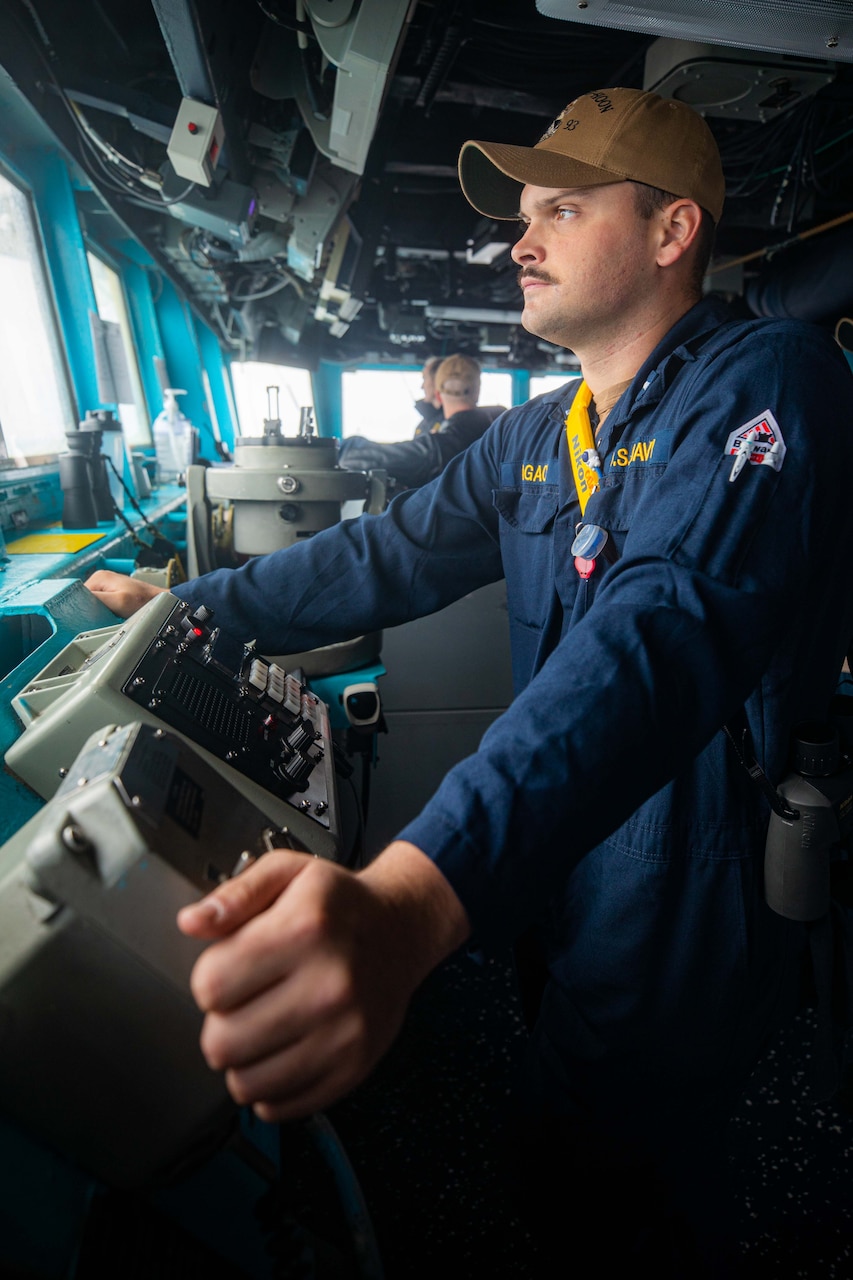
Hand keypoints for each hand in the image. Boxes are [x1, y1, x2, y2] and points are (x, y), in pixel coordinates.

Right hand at [85, 569, 168, 617]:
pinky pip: (100, 606)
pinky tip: (109, 617)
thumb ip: (97, 599)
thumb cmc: (144, 602)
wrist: (160, 603)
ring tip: (106, 617)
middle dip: (88, 610)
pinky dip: (103, 613)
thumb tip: (78, 601)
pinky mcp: (111, 595)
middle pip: (84, 600)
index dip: (80, 607)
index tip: (86, 617)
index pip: (78, 594)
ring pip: (91, 604)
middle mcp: (100, 580)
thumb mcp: (118, 601)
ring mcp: (106, 587)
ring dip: (96, 612)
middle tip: (99, 619)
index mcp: (98, 577)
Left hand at [177, 842, 469, 1120]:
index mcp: (305, 930)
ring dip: (242, 1058)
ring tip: (261, 1026)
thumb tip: (193, 922)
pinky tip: (281, 1050)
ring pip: (245, 1083)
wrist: (401, 930)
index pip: (210, 986)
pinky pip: (280, 1105)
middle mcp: (330, 985)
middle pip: (222, 1042)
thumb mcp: (287, 873)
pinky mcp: (354, 1068)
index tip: (230, 967)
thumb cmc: (339, 904)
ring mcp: (345, 1033)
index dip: (209, 976)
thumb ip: (235, 894)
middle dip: (220, 1022)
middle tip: (243, 1001)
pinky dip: (269, 1086)